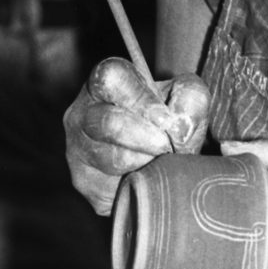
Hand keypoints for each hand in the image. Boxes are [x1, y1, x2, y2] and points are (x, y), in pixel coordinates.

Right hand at [64, 57, 209, 213]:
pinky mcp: (84, 183)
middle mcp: (80, 113)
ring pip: (111, 160)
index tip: (165, 118)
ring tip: (161, 160)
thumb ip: (190, 98)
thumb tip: (178, 127)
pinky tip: (146, 174)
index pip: (112, 79)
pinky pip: (111, 189)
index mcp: (103, 81)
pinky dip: (137, 185)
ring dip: (146, 163)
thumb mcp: (185, 93)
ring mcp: (77, 150)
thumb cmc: (167, 112)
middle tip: (169, 146)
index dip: (142, 100)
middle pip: (109, 124)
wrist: (154, 145)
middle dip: (148, 138)